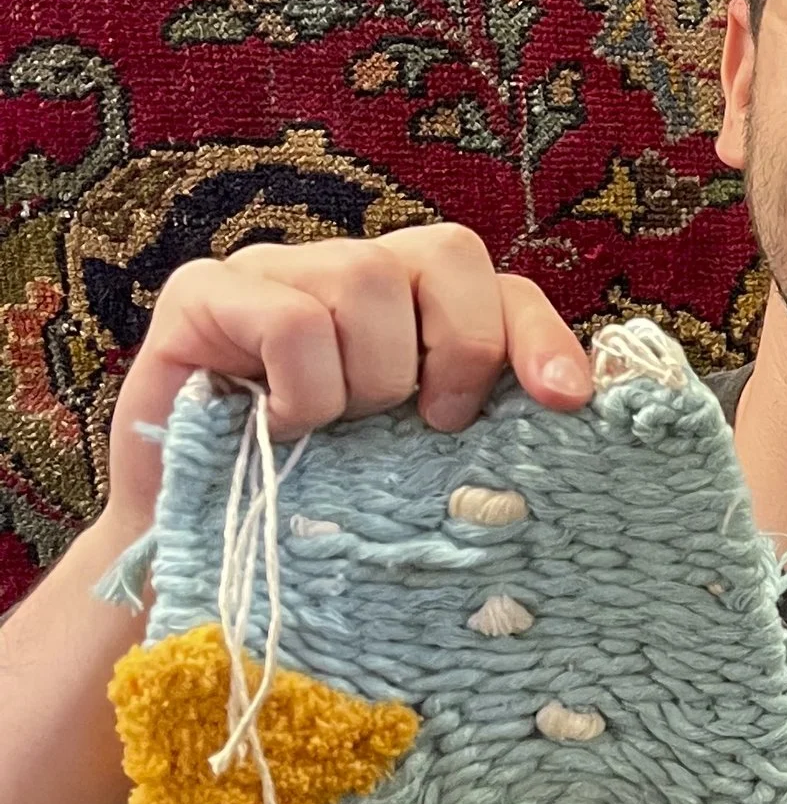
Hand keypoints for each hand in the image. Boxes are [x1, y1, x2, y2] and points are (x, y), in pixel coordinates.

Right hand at [104, 223, 590, 531]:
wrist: (196, 549)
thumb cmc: (315, 506)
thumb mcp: (416, 466)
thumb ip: (478, 421)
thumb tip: (573, 405)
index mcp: (408, 309)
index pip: (499, 284)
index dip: (539, 336)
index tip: (565, 401)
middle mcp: (344, 271)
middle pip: (447, 253)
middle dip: (458, 349)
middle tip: (427, 423)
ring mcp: (273, 271)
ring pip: (367, 281)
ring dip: (367, 380)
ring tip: (334, 430)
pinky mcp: (204, 293)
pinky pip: (293, 318)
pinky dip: (304, 389)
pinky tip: (282, 428)